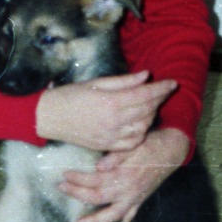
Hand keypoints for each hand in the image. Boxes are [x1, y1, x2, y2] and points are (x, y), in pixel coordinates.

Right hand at [34, 71, 177, 152]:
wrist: (49, 117)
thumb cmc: (70, 95)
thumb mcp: (97, 83)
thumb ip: (124, 81)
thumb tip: (146, 75)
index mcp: (111, 102)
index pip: (145, 94)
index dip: (161, 88)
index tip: (172, 83)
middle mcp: (113, 120)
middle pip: (147, 110)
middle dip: (159, 99)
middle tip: (163, 91)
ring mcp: (110, 136)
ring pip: (143, 127)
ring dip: (151, 115)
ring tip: (150, 105)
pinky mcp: (106, 146)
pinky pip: (132, 142)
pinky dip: (141, 133)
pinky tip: (140, 124)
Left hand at [59, 127, 191, 221]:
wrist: (171, 150)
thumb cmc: (150, 144)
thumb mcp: (134, 145)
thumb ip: (117, 156)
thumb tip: (100, 166)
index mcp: (124, 175)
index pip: (95, 179)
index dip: (78, 178)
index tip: (65, 174)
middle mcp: (128, 190)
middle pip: (98, 197)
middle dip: (77, 194)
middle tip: (61, 188)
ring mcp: (134, 198)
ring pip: (112, 215)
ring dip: (95, 221)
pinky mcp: (140, 201)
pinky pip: (129, 219)